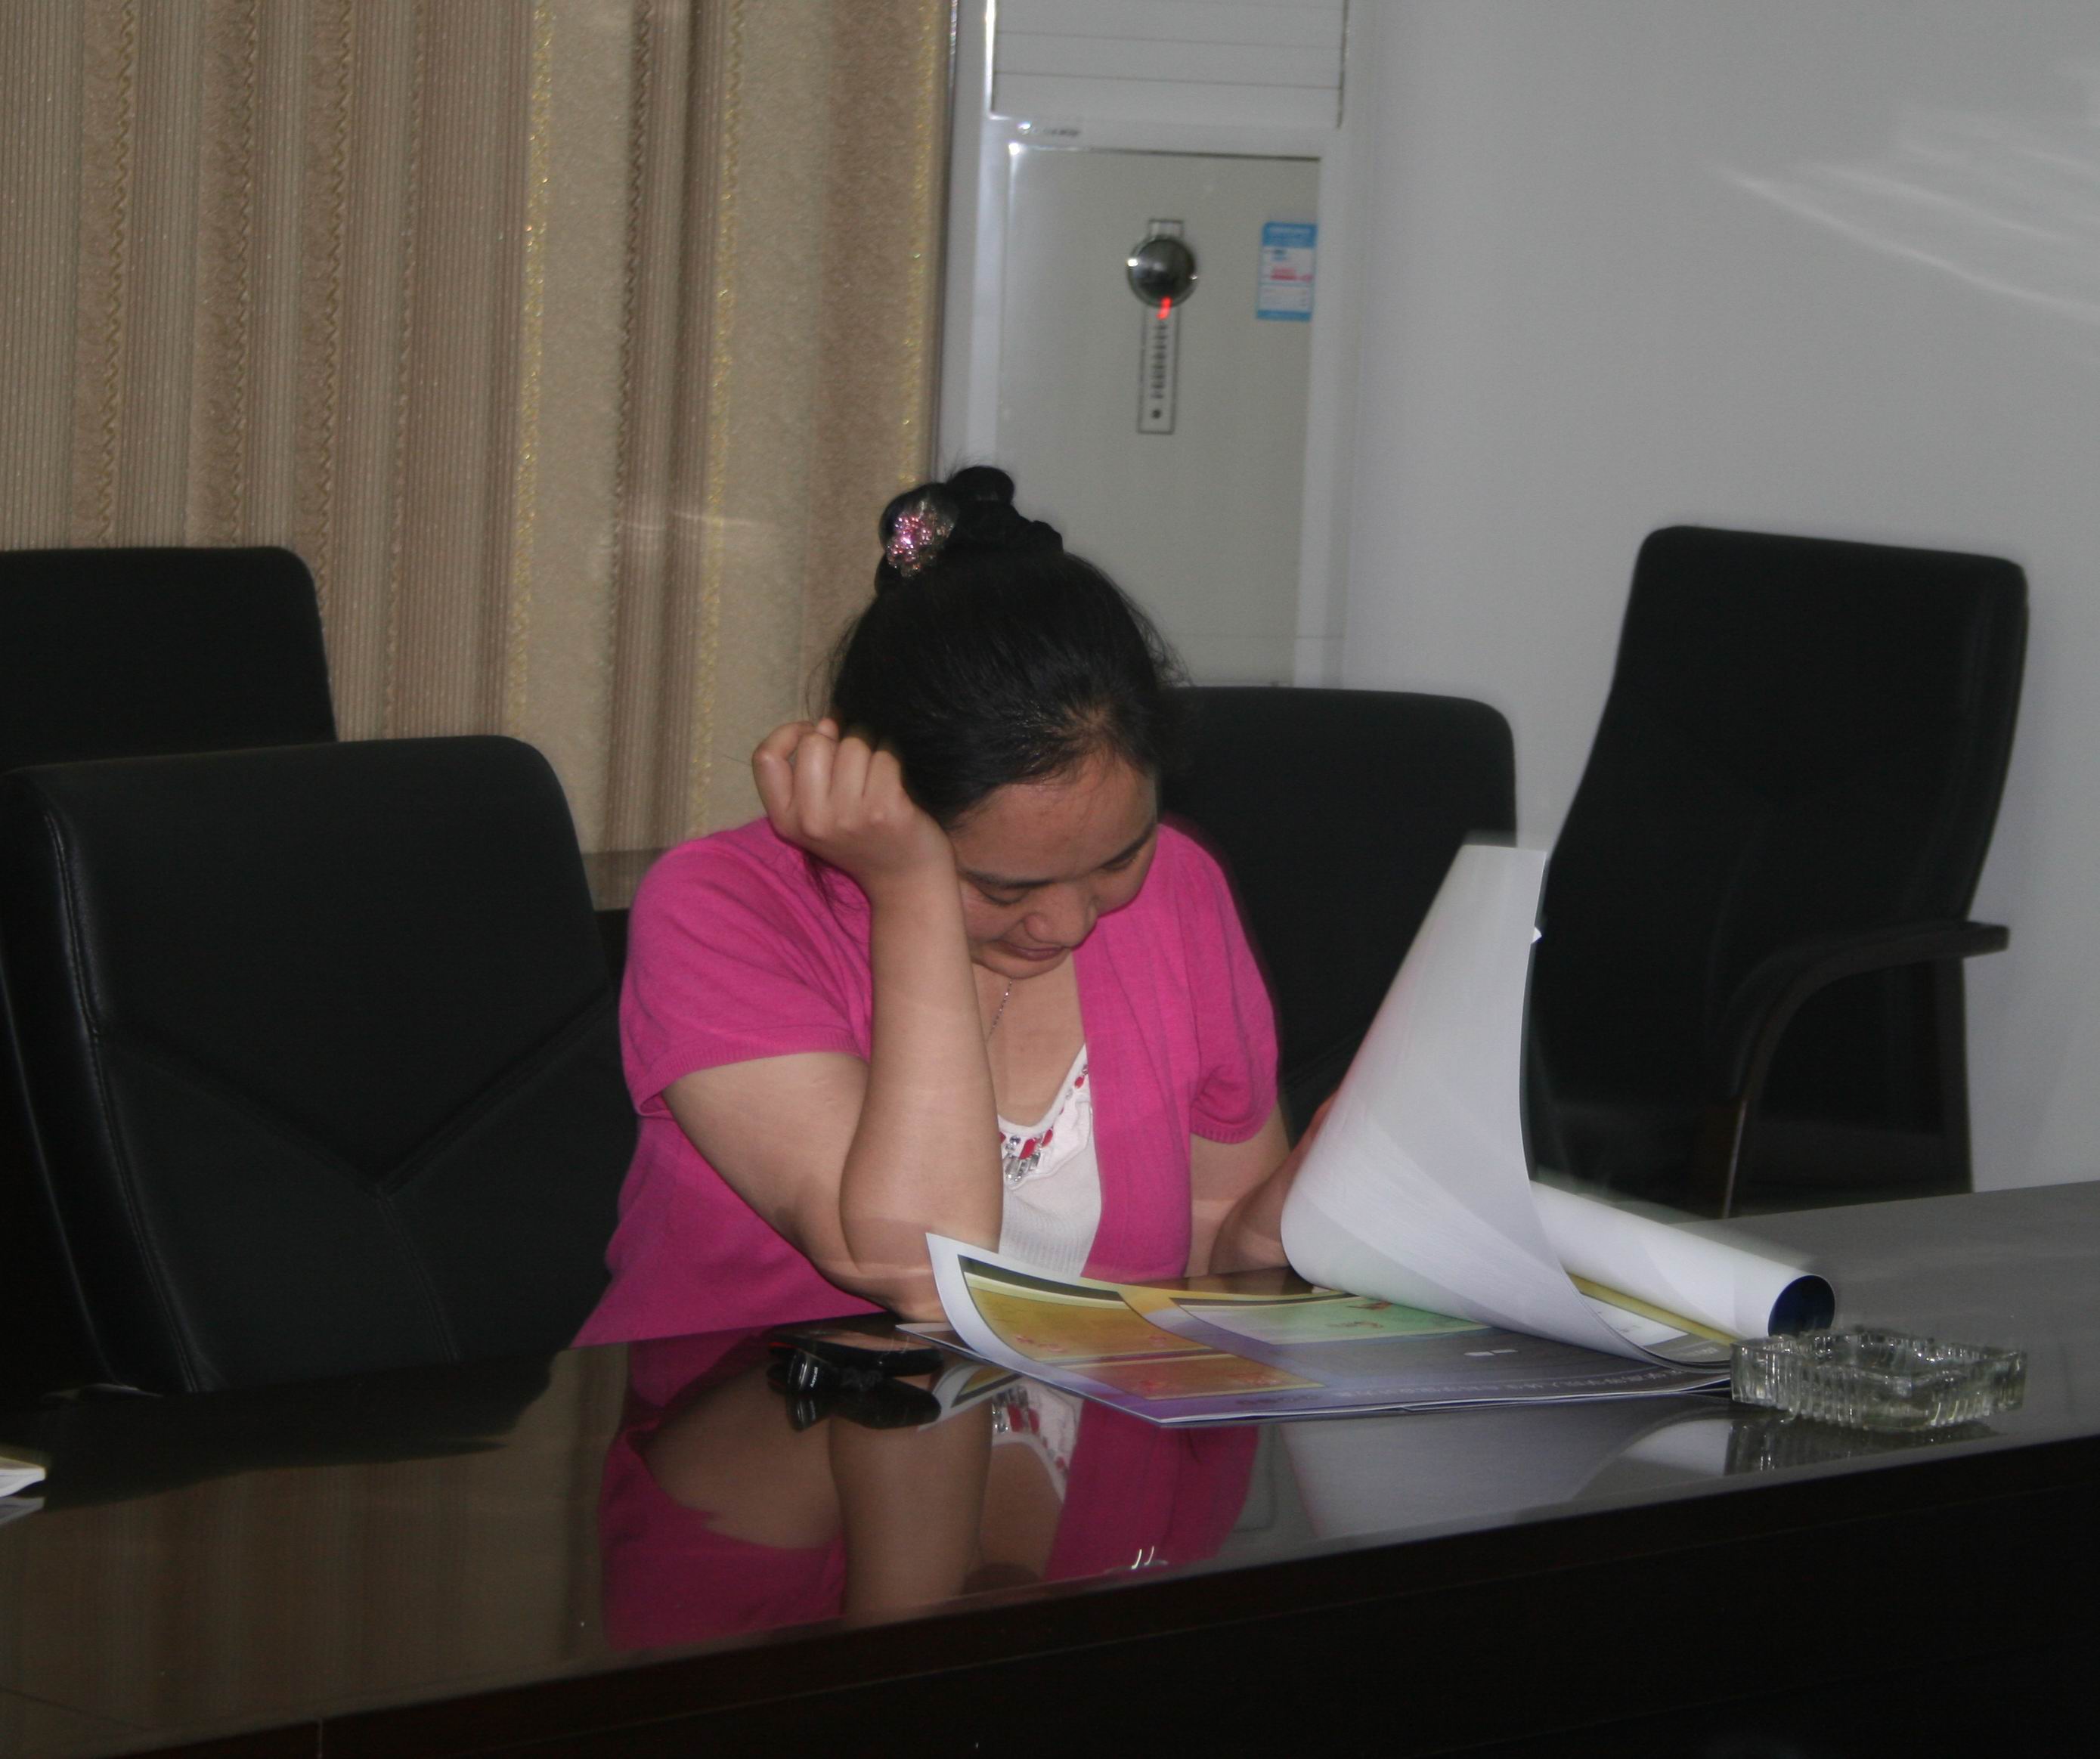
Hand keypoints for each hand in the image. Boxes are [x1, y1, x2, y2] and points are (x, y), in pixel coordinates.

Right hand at [752, 718, 953, 897]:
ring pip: (854, 743)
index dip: (790, 733)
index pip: (766, 757)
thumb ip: (809, 772)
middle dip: (839, 739)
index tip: (815, 736)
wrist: (904, 880)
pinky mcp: (883, 810)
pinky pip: (886, 754)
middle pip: (815, 743)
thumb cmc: (861, 838)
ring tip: (878, 770)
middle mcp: (811, 821)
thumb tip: (828, 720)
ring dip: (871, 745)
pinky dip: (894, 755)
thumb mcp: (817, 815)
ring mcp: (848, 817)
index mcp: (786, 820)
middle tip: (856, 760)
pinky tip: (897, 777)